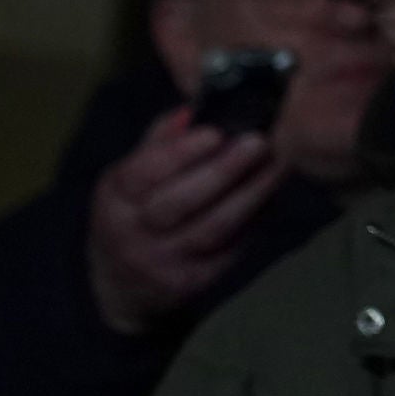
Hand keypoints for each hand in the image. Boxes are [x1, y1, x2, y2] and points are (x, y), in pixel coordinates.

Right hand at [88, 108, 281, 334]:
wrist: (119, 285)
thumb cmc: (132, 215)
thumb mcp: (130, 179)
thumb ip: (160, 143)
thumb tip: (192, 110)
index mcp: (115, 199)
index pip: (144, 173)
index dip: (182, 152)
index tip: (218, 131)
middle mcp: (132, 233)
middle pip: (180, 202)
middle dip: (224, 170)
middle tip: (260, 142)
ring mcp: (163, 261)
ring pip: (212, 227)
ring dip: (251, 194)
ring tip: (279, 166)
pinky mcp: (193, 281)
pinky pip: (230, 247)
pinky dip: (256, 219)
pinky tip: (274, 196)